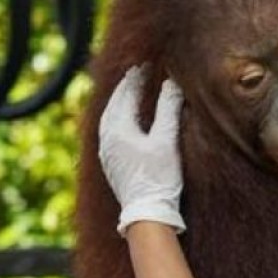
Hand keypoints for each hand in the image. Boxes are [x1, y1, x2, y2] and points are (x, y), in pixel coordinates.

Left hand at [99, 66, 185, 236]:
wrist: (146, 213)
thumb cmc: (159, 177)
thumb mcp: (167, 140)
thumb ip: (168, 109)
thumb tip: (171, 83)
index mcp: (118, 128)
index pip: (127, 94)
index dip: (137, 78)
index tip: (146, 65)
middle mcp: (106, 138)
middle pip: (113, 104)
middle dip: (125, 87)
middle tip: (136, 73)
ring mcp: (105, 152)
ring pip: (108, 118)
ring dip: (119, 102)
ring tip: (128, 92)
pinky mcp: (109, 163)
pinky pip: (108, 131)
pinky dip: (116, 118)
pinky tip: (124, 121)